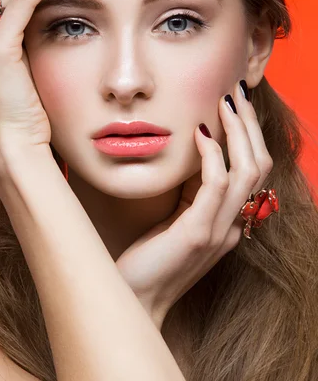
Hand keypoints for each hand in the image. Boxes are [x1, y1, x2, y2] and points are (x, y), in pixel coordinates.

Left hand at [115, 82, 274, 328]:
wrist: (131, 298)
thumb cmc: (146, 256)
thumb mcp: (174, 216)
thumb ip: (190, 190)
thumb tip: (193, 148)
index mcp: (228, 222)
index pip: (254, 172)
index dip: (250, 135)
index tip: (234, 104)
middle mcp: (232, 226)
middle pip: (260, 166)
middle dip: (250, 125)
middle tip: (236, 92)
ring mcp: (218, 231)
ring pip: (247, 170)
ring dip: (238, 130)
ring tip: (225, 101)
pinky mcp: (197, 233)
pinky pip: (217, 184)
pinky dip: (212, 153)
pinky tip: (199, 130)